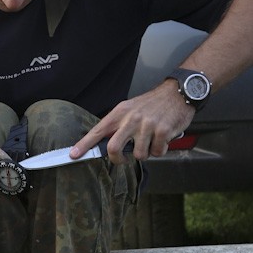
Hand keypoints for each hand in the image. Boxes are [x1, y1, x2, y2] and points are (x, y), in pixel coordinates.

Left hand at [70, 80, 194, 164]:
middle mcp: (131, 119)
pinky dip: (160, 150)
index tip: (74, 155)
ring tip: (151, 141)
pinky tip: (163, 139)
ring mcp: (147, 126)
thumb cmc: (153, 104)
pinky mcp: (162, 132)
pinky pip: (157, 153)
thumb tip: (106, 143)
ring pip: (139, 155)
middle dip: (117, 159)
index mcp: (120, 112)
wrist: (178, 93)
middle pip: (114, 148)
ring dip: (146, 153)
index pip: (98, 130)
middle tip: (122, 159)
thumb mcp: (131, 108)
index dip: (84, 144)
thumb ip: (119, 124)